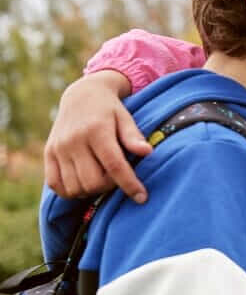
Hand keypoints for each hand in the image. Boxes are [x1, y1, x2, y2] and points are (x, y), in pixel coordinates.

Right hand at [43, 70, 150, 202]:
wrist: (81, 96)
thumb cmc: (110, 110)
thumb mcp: (125, 118)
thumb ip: (133, 137)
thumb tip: (148, 152)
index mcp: (97, 131)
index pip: (114, 165)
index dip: (129, 184)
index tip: (142, 198)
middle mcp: (74, 141)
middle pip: (93, 181)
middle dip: (110, 187)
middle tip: (117, 177)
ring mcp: (58, 148)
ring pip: (75, 187)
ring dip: (91, 190)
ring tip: (101, 177)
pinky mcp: (48, 153)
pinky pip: (55, 184)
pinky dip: (71, 191)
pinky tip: (83, 182)